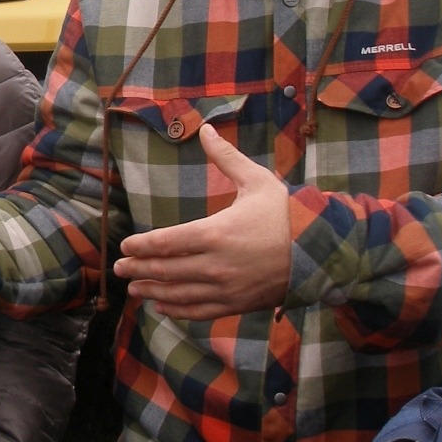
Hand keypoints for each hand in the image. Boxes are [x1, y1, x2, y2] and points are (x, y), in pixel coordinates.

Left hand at [113, 124, 291, 320]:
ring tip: (133, 288)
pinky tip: (163, 307)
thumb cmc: (287, 214)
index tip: (125, 246)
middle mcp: (216, 265)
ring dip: (152, 291)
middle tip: (119, 268)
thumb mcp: (257, 181)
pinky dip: (178, 311)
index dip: (142, 246)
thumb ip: (226, 158)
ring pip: (179, 294)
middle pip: (166, 270)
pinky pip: (200, 312)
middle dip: (138, 269)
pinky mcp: (236, 304)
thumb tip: (207, 129)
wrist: (321, 253)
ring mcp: (226, 288)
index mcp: (216, 233)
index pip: (166, 242)